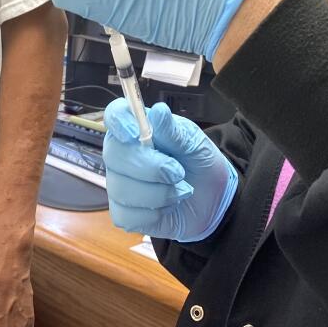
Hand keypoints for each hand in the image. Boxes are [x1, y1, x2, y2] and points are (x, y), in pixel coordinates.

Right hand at [103, 100, 237, 241]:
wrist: (214, 200)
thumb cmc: (200, 164)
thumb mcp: (196, 145)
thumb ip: (175, 132)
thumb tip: (158, 111)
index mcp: (139, 129)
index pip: (115, 115)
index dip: (118, 122)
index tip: (134, 133)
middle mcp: (123, 154)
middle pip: (114, 155)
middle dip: (150, 168)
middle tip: (177, 172)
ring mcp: (120, 183)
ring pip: (121, 189)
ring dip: (159, 194)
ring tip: (180, 191)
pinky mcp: (123, 212)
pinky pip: (126, 215)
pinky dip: (153, 214)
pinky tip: (167, 208)